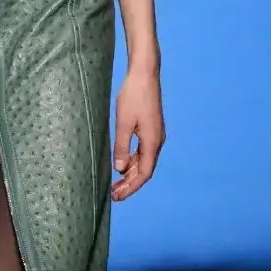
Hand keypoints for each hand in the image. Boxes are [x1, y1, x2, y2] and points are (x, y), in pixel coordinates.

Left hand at [111, 63, 165, 200]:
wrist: (144, 74)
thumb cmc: (133, 96)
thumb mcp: (123, 123)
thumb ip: (121, 147)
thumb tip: (119, 169)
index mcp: (152, 142)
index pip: (143, 173)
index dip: (131, 187)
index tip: (118, 197)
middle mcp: (157, 141)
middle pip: (144, 170)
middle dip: (129, 184)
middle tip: (113, 195)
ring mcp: (155, 135)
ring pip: (143, 161)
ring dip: (129, 174)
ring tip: (115, 184)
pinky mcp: (150, 129)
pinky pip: (142, 152)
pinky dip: (131, 161)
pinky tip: (121, 164)